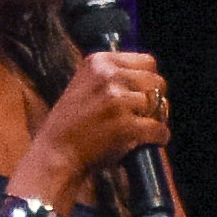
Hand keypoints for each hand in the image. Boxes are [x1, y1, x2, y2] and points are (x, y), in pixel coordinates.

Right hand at [24, 46, 174, 196]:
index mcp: (99, 62)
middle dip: (156, 99)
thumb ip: (110, 76)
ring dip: (156, 119)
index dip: (149, 81)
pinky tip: (148, 142)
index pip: (147, 61)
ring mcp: (118, 100)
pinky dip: (159, 138)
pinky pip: (159, 129)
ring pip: (159, 105)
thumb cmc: (71, 125)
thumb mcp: (84, 85)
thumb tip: (148, 77)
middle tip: (145, 115)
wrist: (56, 154)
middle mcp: (109, 76)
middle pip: (157, 81)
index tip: (142, 95)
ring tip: (142, 129)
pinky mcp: (126, 125)